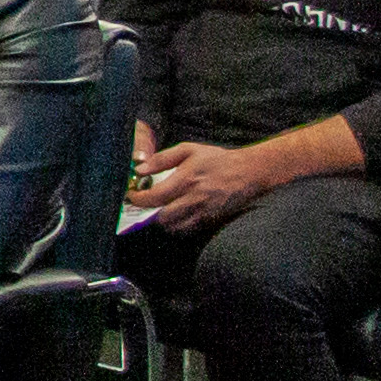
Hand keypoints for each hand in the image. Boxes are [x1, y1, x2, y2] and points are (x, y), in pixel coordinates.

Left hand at [128, 134, 289, 230]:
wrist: (249, 172)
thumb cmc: (217, 159)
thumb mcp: (189, 150)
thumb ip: (162, 159)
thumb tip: (141, 169)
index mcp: (186, 180)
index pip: (154, 198)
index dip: (138, 199)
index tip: (131, 195)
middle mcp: (194, 200)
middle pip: (162, 218)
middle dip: (149, 213)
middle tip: (146, 204)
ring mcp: (203, 212)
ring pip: (175, 227)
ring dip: (163, 221)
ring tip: (161, 209)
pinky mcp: (211, 220)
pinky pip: (188, 229)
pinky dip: (178, 225)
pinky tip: (177, 213)